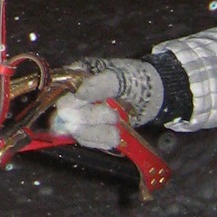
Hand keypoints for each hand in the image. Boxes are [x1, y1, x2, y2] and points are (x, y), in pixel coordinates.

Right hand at [48, 57, 164, 152]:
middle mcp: (74, 95)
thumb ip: (100, 84)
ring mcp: (82, 113)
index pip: (60, 91)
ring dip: (97, 133)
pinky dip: (100, 141)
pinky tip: (114, 139)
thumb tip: (78, 93)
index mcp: (76, 76)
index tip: (91, 105)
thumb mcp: (120, 77)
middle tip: (114, 116)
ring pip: (76, 129)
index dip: (72, 102)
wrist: (155, 93)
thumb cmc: (135, 78)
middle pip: (66, 113)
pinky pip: (86, 140)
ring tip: (117, 132)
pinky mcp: (91, 128)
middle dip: (89, 118)